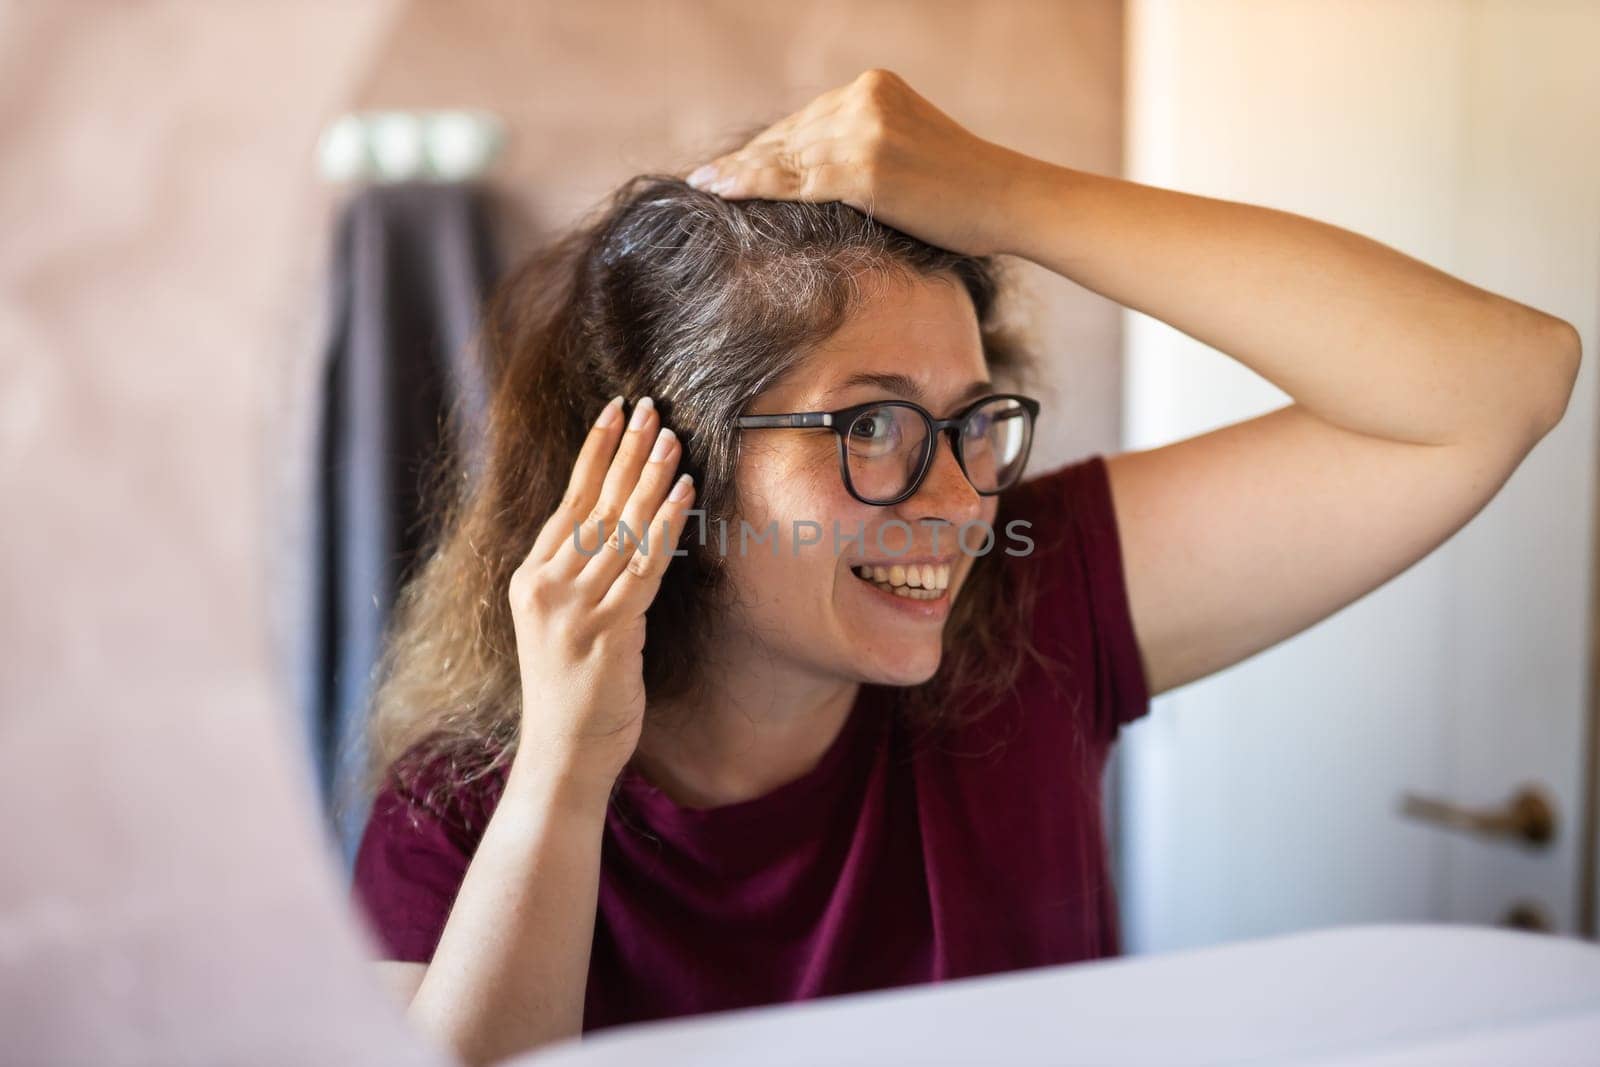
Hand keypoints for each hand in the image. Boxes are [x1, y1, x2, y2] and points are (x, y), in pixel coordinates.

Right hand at [505, 395, 695, 802]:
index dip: (595, 453)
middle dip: (624, 451)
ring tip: (672, 437)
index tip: (616, 412)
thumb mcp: (564, 624)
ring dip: (648, 478)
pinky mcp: (604, 633)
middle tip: (650, 407)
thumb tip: (622, 531)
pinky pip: (642, 567)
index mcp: (532, 579)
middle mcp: (545, 586)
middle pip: (593, 503)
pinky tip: (681, 494)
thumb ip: (583, 579)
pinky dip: (663, 527)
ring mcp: (572, 609)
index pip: (569, 501)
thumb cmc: (572, 693)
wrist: (562, 755)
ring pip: (619, 528)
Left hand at [685, 68, 1033, 256]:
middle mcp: (865, 98)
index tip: (730, 163)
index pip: (806, 121)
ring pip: (784, 156)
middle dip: (746, 160)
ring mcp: (864, 130)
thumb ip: (864, 148)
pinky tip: (720, 191)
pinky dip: (751, 186)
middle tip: (705, 177)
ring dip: (737, 173)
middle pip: (789, 135)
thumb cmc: (965, 192)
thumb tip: (813, 175)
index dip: (765, 147)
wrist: (1008, 199)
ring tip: (703, 185)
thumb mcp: (910, 149)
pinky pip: (793, 179)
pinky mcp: (864, 167)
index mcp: (876, 88)